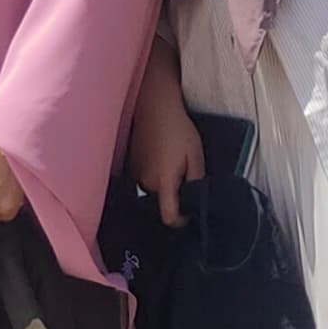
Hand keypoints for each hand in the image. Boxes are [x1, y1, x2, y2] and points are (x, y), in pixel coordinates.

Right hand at [129, 54, 202, 226]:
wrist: (155, 107)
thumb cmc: (177, 130)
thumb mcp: (195, 155)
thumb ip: (196, 181)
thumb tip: (197, 199)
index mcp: (163, 182)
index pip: (169, 216)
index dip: (181, 221)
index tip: (189, 216)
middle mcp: (145, 182)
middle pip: (162, 199)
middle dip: (175, 191)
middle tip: (186, 170)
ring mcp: (135, 172)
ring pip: (153, 187)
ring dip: (164, 180)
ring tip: (173, 157)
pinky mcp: (130, 163)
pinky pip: (145, 175)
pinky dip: (155, 170)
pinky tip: (162, 152)